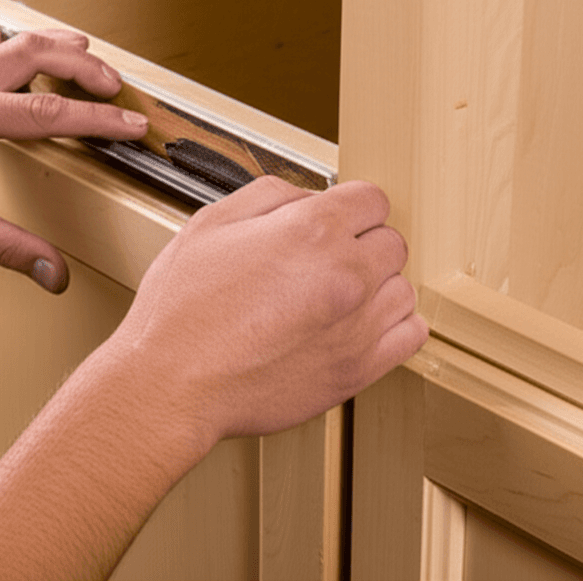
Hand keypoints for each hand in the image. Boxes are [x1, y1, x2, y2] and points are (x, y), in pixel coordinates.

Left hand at [0, 30, 147, 291]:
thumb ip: (7, 247)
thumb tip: (52, 273)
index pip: (51, 113)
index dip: (99, 120)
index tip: (131, 123)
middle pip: (36, 53)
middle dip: (84, 64)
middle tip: (112, 81)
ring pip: (4, 38)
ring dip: (47, 47)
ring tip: (78, 53)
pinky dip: (2, 47)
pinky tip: (7, 53)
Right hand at [111, 176, 427, 443]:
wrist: (171, 385)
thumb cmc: (181, 312)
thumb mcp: (209, 225)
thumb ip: (269, 196)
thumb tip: (306, 196)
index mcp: (311, 231)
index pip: (371, 199)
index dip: (348, 207)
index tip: (334, 221)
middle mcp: (345, 274)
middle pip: (391, 242)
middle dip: (361, 244)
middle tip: (324, 262)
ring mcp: (357, 325)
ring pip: (402, 288)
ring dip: (376, 287)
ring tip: (335, 298)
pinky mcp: (358, 370)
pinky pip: (411, 336)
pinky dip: (393, 327)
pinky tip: (359, 325)